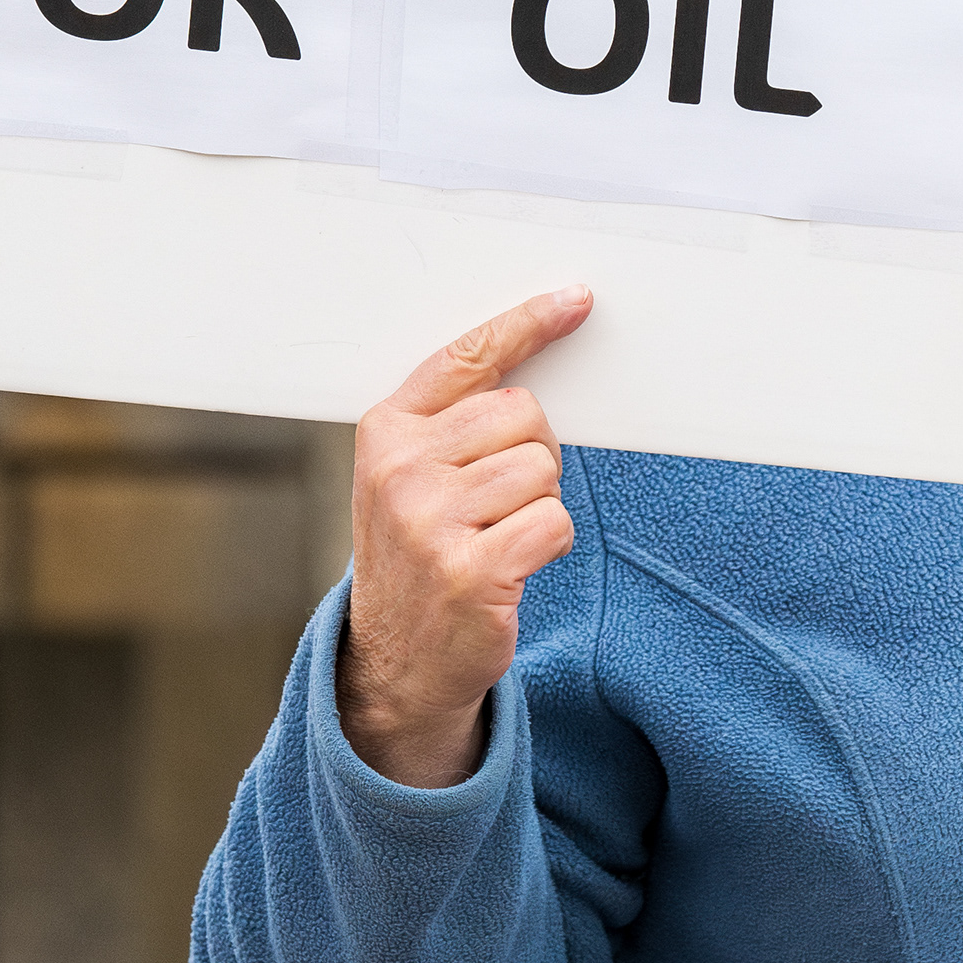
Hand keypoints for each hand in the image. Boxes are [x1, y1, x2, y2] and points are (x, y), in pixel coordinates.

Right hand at [338, 286, 593, 788]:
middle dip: (530, 454)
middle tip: (496, 503)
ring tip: (496, 537)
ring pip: (543, 469)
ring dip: (538, 504)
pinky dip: (548, 545)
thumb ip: (453, 423)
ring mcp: (431, 520)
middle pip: (523, 413)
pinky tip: (510, 567)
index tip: (575, 300)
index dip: (526, 324)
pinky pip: (553, 523)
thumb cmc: (421, 553)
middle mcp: (401, 469)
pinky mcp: (471, 571)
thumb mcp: (410, 478)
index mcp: (386, 432)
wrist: (397, 662)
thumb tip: (534, 367)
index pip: (466, 358)